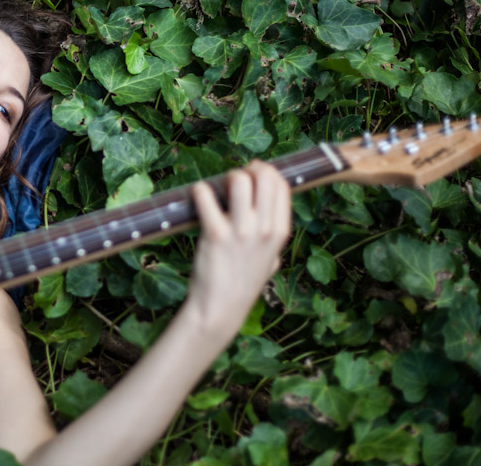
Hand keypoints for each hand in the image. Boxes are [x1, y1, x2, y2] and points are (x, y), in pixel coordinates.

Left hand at [187, 160, 291, 331]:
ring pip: (239, 180)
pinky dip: (200, 191)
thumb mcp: (269, 261)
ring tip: (217, 190)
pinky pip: (206, 196)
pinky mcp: (215, 234)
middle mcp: (264, 229)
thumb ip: (271, 239)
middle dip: (247, 170)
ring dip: (226, 177)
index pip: (282, 185)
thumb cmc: (242, 284)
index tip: (252, 173)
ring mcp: (241, 231)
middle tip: (233, 180)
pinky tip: (198, 198)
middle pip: (264, 176)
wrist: (219, 309)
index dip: (266, 172)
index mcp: (280, 232)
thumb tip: (268, 219)